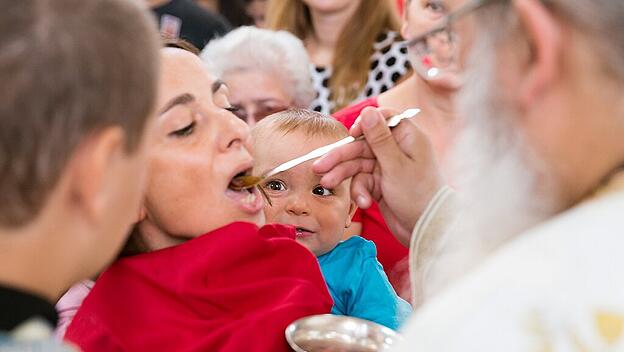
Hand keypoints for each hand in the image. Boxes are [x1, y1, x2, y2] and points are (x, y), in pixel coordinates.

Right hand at [313, 107, 443, 245]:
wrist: (426, 230)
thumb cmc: (418, 195)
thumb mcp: (396, 165)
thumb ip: (380, 138)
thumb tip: (368, 110)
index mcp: (407, 138)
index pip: (382, 119)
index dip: (364, 125)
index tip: (351, 134)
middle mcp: (396, 150)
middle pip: (362, 145)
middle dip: (340, 157)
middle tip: (319, 167)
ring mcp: (388, 168)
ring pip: (358, 165)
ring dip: (343, 175)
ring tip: (327, 184)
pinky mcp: (381, 184)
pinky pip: (363, 182)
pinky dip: (360, 192)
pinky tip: (363, 203)